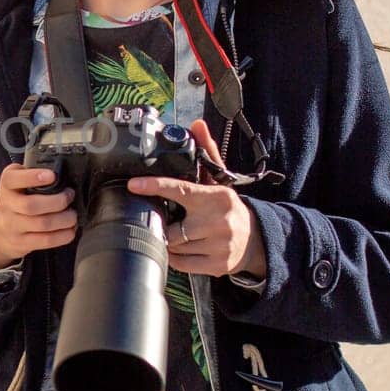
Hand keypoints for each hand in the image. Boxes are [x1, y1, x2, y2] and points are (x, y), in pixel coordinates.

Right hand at [0, 162, 78, 269]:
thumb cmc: (14, 202)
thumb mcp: (15, 185)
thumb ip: (31, 176)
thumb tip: (63, 174)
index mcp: (7, 186)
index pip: (13, 179)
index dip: (32, 177)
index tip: (52, 175)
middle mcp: (6, 205)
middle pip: (32, 205)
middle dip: (58, 201)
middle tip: (69, 196)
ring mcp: (12, 226)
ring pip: (43, 224)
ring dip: (65, 219)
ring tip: (72, 215)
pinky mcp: (21, 242)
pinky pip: (46, 240)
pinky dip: (63, 235)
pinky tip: (70, 229)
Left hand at [126, 119, 266, 278]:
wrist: (256, 239)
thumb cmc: (229, 208)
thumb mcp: (219, 180)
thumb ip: (207, 153)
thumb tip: (197, 125)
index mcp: (215, 197)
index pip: (180, 190)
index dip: (154, 187)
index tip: (134, 185)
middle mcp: (217, 221)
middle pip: (171, 228)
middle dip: (164, 226)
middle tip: (167, 221)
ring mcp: (218, 246)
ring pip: (174, 248)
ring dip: (170, 242)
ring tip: (179, 233)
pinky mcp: (216, 265)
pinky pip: (181, 264)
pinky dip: (176, 258)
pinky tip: (184, 248)